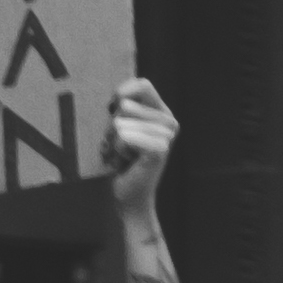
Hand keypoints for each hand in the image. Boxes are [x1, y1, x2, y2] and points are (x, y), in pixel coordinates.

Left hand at [103, 76, 178, 216]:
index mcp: (163, 113)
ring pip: (120, 124)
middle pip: (125, 106)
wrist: (131, 198)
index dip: (122, 95)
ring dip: (113, 144)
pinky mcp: (159, 151)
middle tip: (122, 148)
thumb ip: (123, 105)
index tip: (115, 114)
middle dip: (113, 128)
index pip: (142, 84)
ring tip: (124, 157)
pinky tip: (125, 164)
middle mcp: (170, 122)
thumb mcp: (121, 126)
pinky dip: (116, 152)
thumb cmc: (122, 161)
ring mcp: (166, 137)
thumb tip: (119, 101)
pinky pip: (124, 138)